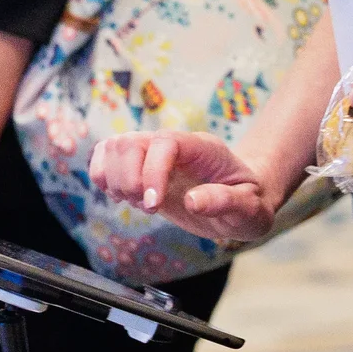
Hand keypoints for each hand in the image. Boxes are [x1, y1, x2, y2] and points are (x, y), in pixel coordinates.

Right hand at [88, 131, 280, 244]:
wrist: (241, 198)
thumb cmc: (249, 202)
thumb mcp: (250, 209)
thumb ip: (227, 202)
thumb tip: (193, 201)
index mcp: (202, 148)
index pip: (165, 143)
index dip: (152, 172)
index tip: (154, 205)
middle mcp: (173, 144)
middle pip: (131, 142)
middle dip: (129, 180)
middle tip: (149, 208)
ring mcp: (153, 152)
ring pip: (114, 147)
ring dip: (115, 180)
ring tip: (137, 203)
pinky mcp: (139, 165)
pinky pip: (106, 155)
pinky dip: (102, 175)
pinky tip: (120, 196)